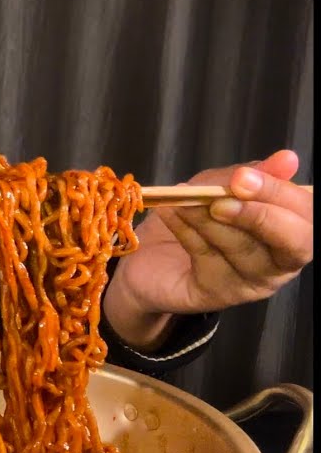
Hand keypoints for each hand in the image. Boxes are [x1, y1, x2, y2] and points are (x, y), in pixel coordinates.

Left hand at [103, 149, 313, 350]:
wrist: (147, 257)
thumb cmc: (194, 218)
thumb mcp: (220, 185)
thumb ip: (253, 175)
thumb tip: (288, 159)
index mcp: (290, 229)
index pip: (306, 215)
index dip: (279, 193)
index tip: (243, 176)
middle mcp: (280, 260)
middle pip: (293, 242)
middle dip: (258, 215)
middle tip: (220, 200)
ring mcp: (251, 281)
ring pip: (243, 248)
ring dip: (209, 219)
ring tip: (183, 200)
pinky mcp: (217, 293)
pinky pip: (206, 256)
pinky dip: (185, 229)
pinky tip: (169, 212)